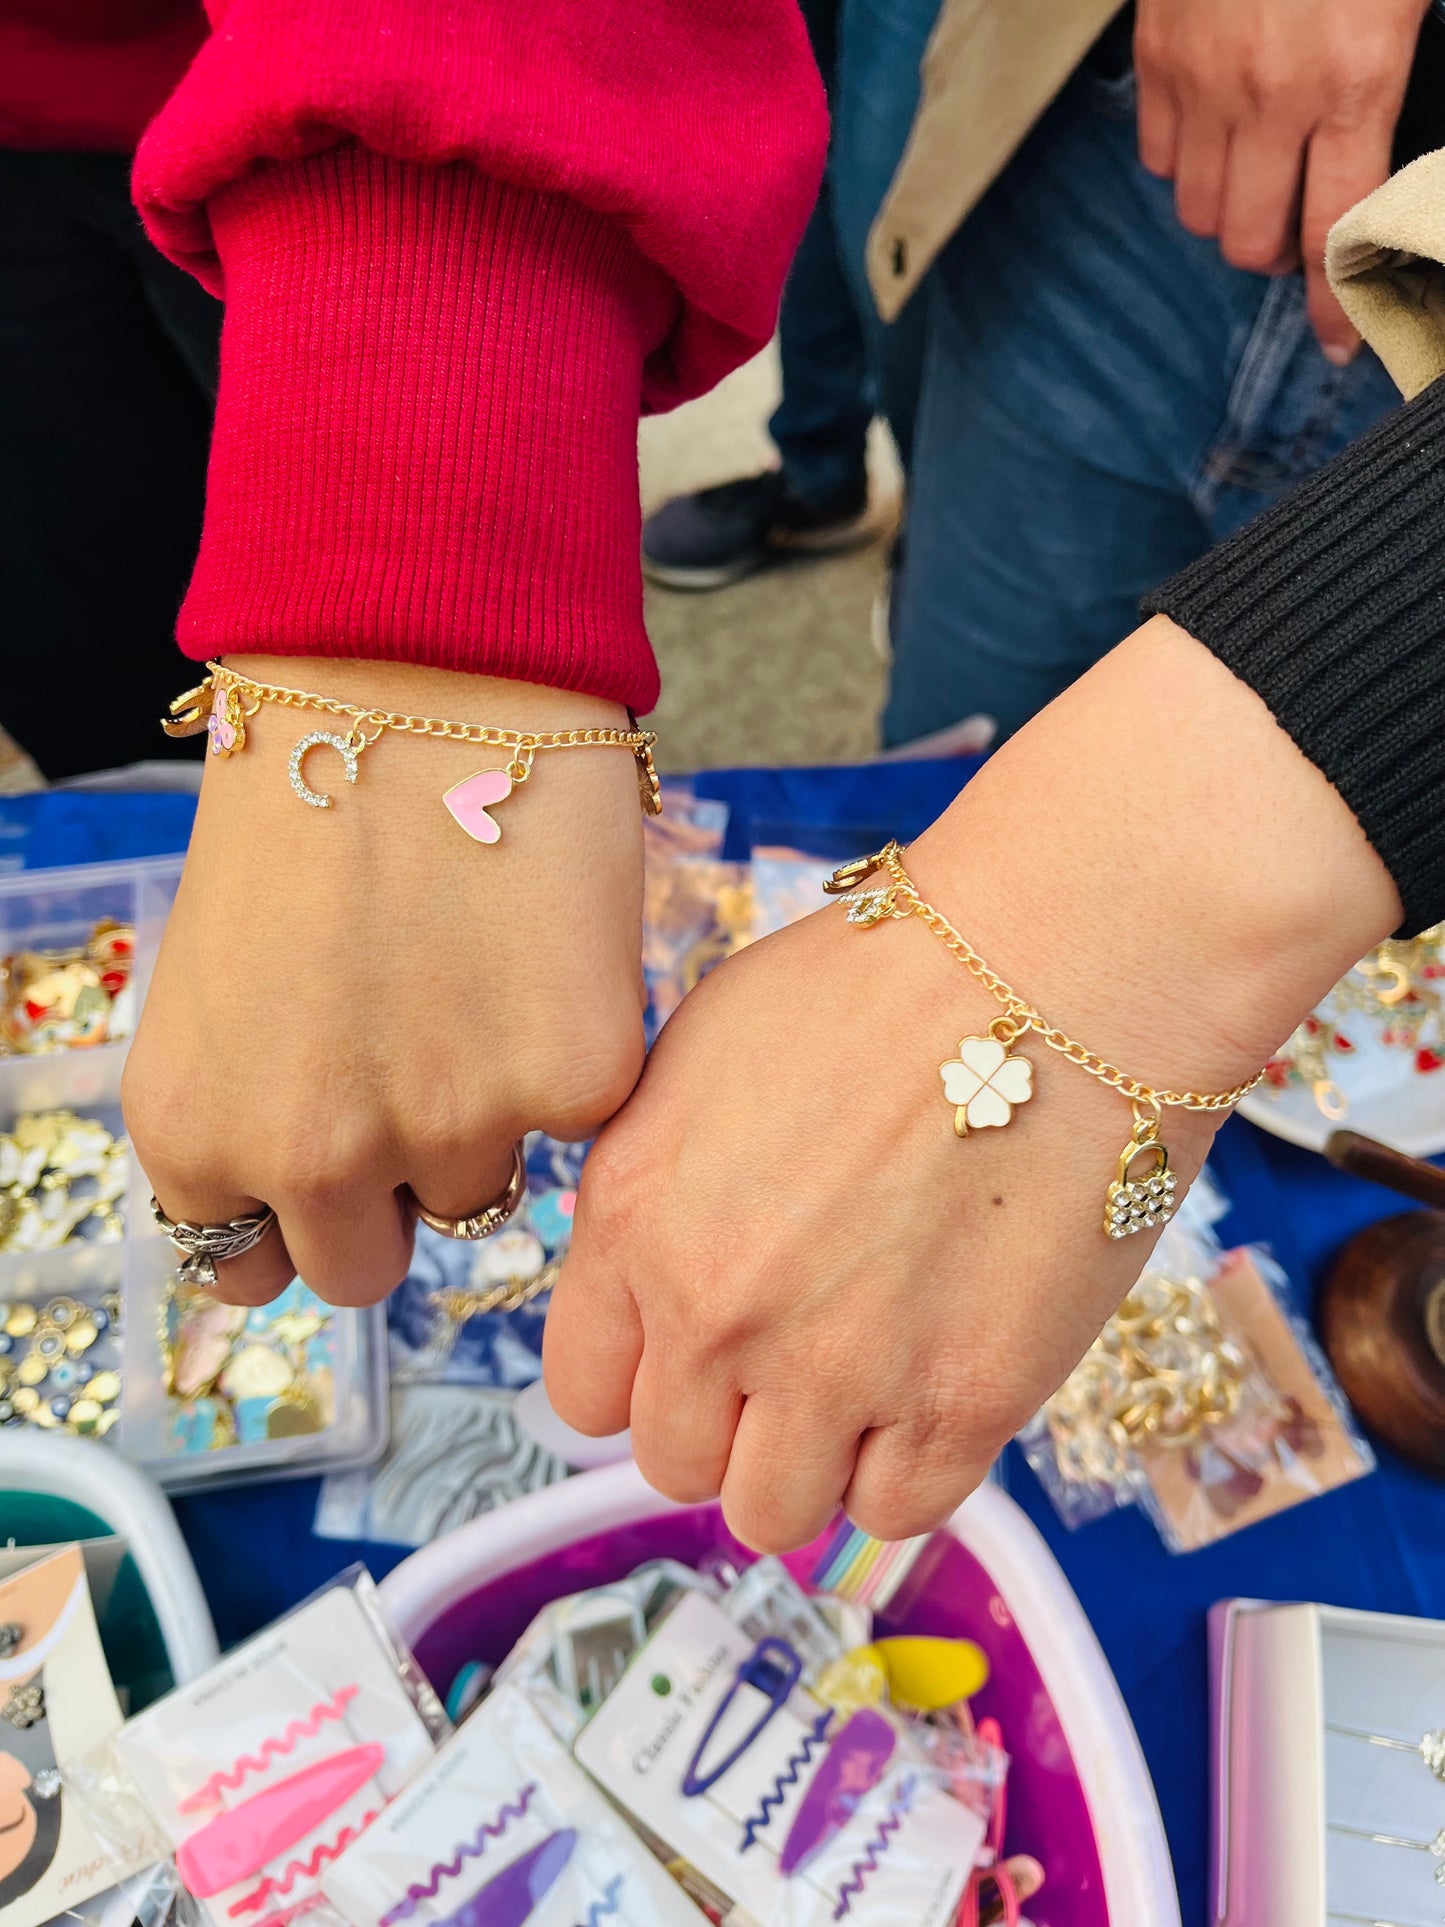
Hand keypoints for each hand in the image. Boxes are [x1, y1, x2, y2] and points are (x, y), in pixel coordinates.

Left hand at [124, 655, 645, 1307]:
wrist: (419, 671)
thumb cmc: (307, 805)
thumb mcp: (218, 988)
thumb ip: (248, 1114)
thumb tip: (315, 1205)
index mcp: (197, 1131)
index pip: (248, 1270)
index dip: (296, 1221)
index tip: (335, 1171)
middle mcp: (312, 1155)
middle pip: (368, 1270)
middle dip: (392, 1194)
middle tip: (418, 1075)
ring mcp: (451, 1126)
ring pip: (482, 1196)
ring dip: (486, 1120)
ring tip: (477, 982)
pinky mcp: (575, 1081)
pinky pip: (582, 1122)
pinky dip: (574, 1056)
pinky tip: (543, 953)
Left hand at [544, 620, 1400, 1549]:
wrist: (1053, 966)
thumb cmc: (885, 980)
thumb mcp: (702, 1051)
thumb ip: (651, 1180)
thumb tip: (648, 1262)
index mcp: (633, 1217)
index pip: (582, 1391)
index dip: (641, 1376)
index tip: (691, 1355)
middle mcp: (714, 1311)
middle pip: (671, 1463)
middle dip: (724, 1422)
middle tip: (792, 1360)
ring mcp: (835, 1369)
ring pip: (772, 1514)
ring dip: (810, 1461)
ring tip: (866, 1381)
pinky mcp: (960, 1402)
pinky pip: (896, 1513)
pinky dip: (907, 1468)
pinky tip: (934, 1389)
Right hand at [1134, 0, 1428, 359]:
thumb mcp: (1412, 3)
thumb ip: (1399, 86)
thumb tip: (1398, 192)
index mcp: (1354, 79)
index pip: (1337, 236)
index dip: (1341, 306)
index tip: (1346, 342)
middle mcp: (1269, 96)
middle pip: (1250, 243)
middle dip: (1278, 256)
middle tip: (1301, 234)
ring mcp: (1203, 78)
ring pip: (1199, 211)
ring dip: (1232, 215)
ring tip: (1260, 184)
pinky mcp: (1158, 54)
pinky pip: (1159, 157)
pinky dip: (1188, 166)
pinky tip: (1219, 135)